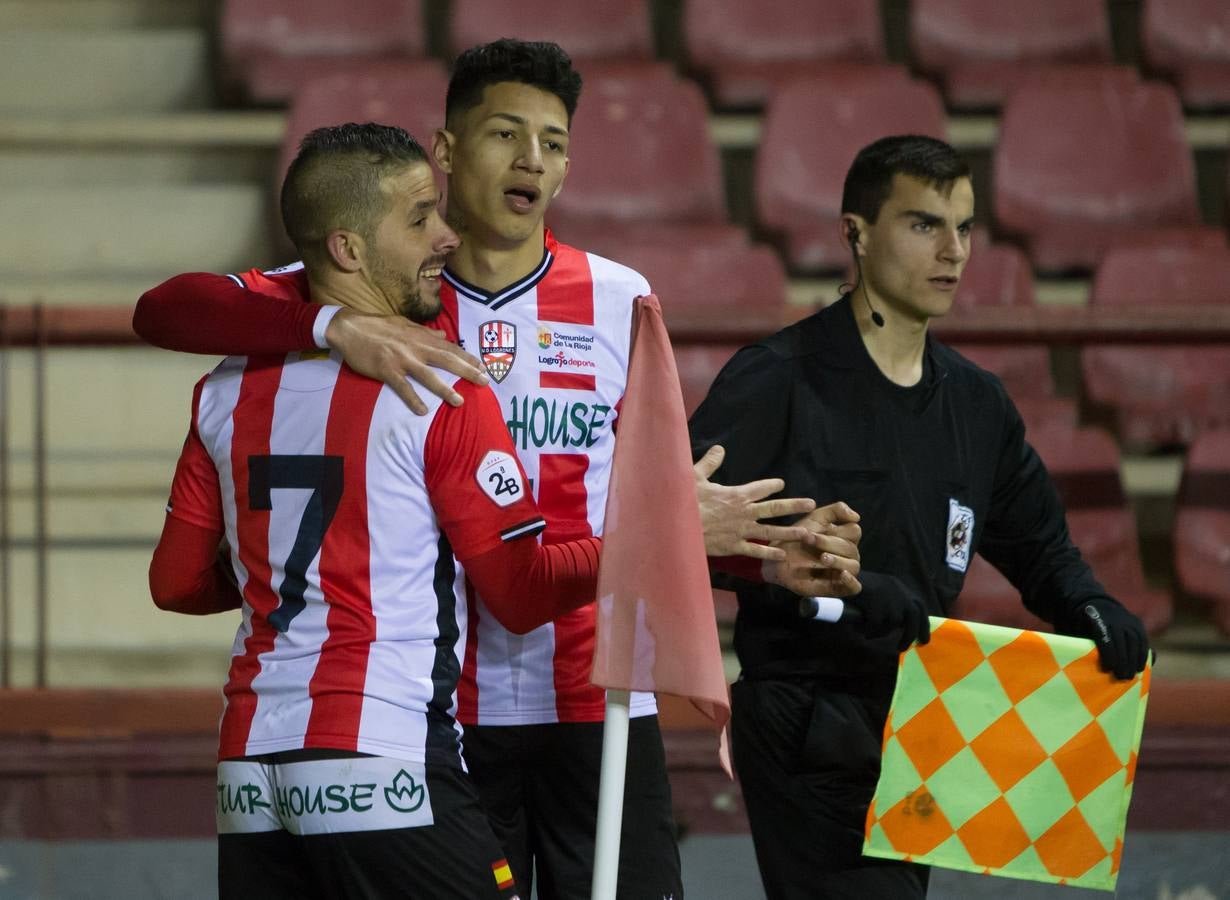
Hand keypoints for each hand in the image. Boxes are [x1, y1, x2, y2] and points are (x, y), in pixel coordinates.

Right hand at [325, 309, 487, 413]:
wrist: (349, 327)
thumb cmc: (377, 325)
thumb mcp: (404, 323)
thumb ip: (425, 330)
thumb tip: (443, 334)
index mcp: (420, 336)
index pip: (450, 347)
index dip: (468, 357)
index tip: (484, 366)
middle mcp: (415, 347)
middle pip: (447, 360)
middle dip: (467, 371)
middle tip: (485, 382)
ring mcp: (401, 359)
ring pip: (428, 375)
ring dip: (444, 389)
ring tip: (459, 401)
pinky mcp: (386, 369)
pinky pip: (402, 387)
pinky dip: (413, 399)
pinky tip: (423, 411)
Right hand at [694, 445, 816, 560]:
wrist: (679, 527)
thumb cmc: (686, 501)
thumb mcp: (695, 476)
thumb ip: (711, 463)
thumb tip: (720, 448)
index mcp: (737, 495)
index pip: (760, 488)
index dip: (772, 485)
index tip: (781, 484)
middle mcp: (745, 512)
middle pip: (774, 509)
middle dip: (794, 505)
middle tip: (811, 504)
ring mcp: (741, 531)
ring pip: (771, 531)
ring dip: (789, 531)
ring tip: (806, 533)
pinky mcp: (734, 546)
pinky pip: (756, 551)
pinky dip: (769, 553)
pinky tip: (782, 554)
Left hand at [763, 502, 861, 596]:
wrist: (777, 558)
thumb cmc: (797, 538)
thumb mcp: (815, 519)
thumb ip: (835, 511)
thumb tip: (857, 516)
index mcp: (845, 537)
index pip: (854, 531)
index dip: (837, 530)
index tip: (814, 529)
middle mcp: (848, 555)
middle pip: (851, 548)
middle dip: (829, 543)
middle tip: (809, 540)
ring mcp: (844, 571)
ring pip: (854, 566)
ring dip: (838, 560)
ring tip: (822, 557)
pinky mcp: (837, 588)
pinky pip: (855, 588)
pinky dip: (851, 581)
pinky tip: (842, 574)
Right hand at [849, 573, 930, 651]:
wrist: (844, 575)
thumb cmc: (860, 583)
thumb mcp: (883, 590)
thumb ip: (894, 602)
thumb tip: (901, 624)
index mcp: (902, 589)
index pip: (920, 608)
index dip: (923, 626)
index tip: (923, 641)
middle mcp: (901, 594)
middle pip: (913, 620)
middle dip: (908, 636)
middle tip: (901, 649)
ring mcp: (891, 602)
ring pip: (890, 625)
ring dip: (879, 632)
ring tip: (868, 633)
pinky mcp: (878, 608)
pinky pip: (876, 627)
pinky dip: (869, 631)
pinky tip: (861, 630)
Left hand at [1071, 599, 1148, 679]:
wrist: (1094, 603)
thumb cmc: (1081, 623)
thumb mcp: (1075, 629)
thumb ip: (1079, 643)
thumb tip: (1081, 663)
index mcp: (1096, 617)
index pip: (1105, 636)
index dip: (1108, 653)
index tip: (1108, 668)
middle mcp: (1115, 617)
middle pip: (1122, 640)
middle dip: (1123, 660)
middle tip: (1121, 677)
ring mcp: (1128, 619)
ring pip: (1135, 640)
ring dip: (1134, 660)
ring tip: (1130, 676)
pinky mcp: (1137, 623)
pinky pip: (1143, 639)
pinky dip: (1142, 654)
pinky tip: (1140, 668)